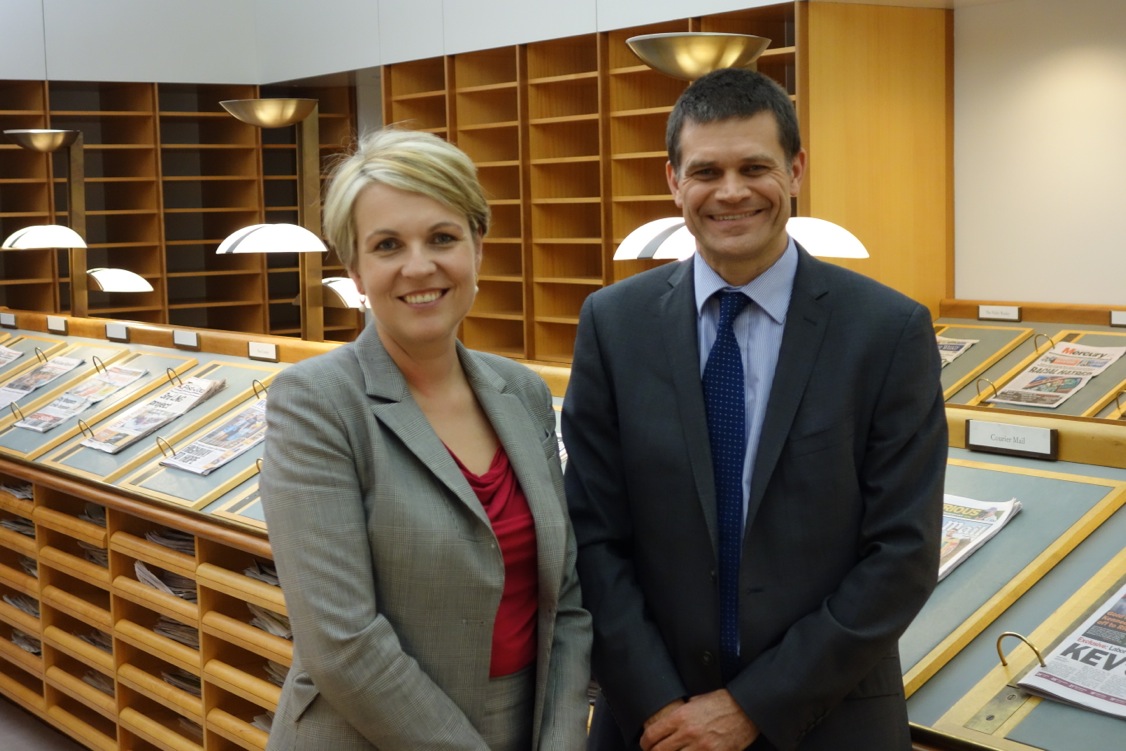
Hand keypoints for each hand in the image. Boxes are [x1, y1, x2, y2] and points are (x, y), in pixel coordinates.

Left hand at [640, 690, 757, 750]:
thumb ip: (680, 713)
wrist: (745, 709)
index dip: (644, 742)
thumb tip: (667, 722)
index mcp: (681, 716)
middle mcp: (688, 732)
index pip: (652, 734)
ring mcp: (702, 747)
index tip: (645, 744)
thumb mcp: (695, 701)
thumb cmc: (722, 703)